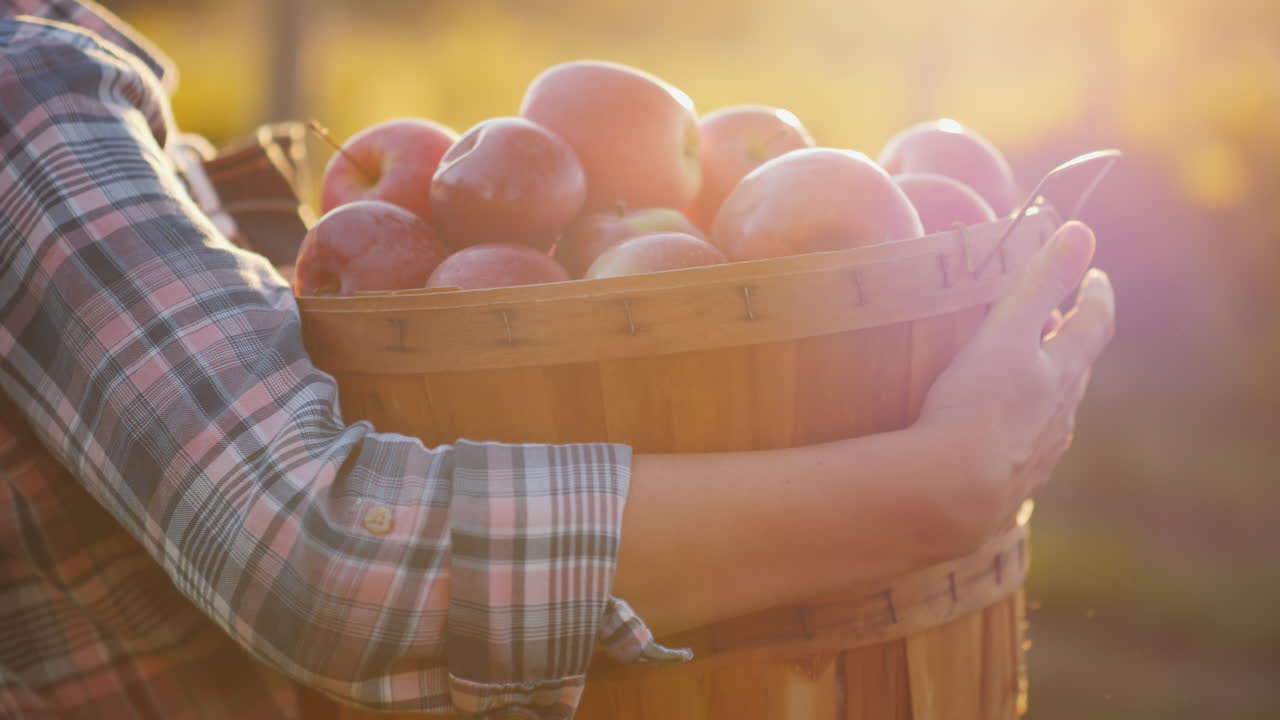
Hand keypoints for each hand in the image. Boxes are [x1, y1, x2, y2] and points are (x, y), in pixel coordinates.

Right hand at [918, 220, 1115, 537]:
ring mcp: (1037, 455)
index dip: (1096, 296)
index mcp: (1062, 373)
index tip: (1097, 276)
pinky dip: (1019, 433)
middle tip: (1059, 322)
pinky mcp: (1009, 486)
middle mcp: (1059, 416)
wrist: (950, 493)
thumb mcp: (1007, 332)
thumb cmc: (976, 405)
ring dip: (1046, 392)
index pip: (1094, 325)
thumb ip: (1041, 281)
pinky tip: (997, 439)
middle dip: (1071, 342)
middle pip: (1075, 370)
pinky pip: (1024, 451)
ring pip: (1052, 415)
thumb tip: (1079, 230)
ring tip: (1026, 380)